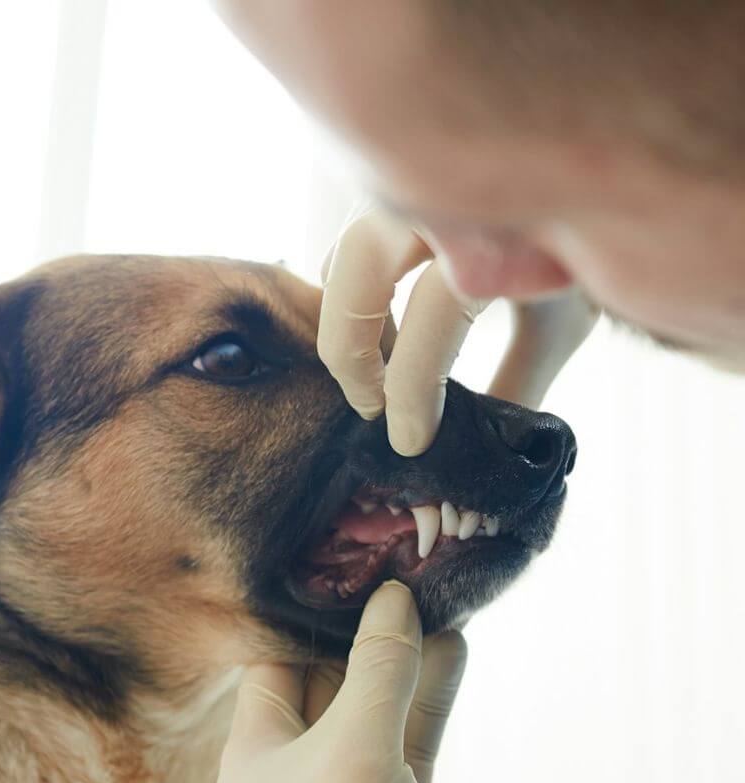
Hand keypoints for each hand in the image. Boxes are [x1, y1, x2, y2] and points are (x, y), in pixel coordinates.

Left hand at [216, 581, 490, 782]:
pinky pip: (413, 735)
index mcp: (255, 758)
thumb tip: (393, 595)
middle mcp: (296, 770)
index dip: (305, 614)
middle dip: (366, 627)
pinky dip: (431, 692)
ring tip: (440, 594)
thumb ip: (375, 670)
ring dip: (408, 655)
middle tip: (402, 567)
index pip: (273, 663)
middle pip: (330, 677)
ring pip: (379, 703)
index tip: (343, 563)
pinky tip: (457, 644)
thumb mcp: (356, 756)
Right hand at [319, 204, 597, 455]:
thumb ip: (516, 383)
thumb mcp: (558, 324)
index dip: (411, 394)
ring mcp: (411, 177)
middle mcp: (438, 190)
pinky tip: (386, 326)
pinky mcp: (394, 182)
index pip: (429, 321)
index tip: (410, 441)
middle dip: (351, 355)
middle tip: (369, 408)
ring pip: (342, 256)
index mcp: (492, 228)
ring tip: (382, 368)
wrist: (604, 171)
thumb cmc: (585, 253)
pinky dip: (354, 285)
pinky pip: (350, 239)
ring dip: (349, 318)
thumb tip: (481, 448)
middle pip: (353, 278)